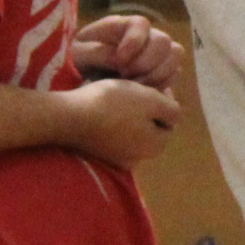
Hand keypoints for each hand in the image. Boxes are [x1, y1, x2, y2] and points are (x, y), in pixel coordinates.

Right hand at [61, 77, 185, 168]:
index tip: (151, 85)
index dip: (164, 102)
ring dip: (130, 116)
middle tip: (136, 90)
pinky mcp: (98, 154)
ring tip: (119, 97)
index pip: (170, 124)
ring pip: (133, 133)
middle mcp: (138, 158)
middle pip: (151, 129)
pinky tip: (104, 109)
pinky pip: (114, 136)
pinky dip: (114, 123)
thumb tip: (175, 116)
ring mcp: (116, 158)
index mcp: (155, 146)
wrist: (70, 116)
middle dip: (147, 111)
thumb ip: (171, 110)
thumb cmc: (114, 104)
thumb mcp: (150, 100)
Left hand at [72, 11, 182, 90]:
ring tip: (136, 86)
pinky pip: (174, 73)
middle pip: (163, 40)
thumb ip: (96, 52)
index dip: (134, 43)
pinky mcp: (162, 69)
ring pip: (175, 54)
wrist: (84, 75)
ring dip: (158, 73)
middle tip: (127, 76)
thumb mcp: (79, 53)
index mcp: (124, 25)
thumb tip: (118, 60)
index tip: (119, 62)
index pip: (141, 24)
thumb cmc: (80, 59)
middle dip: (147, 62)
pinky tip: (144, 92)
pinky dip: (162, 83)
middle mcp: (145, 35)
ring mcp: (157, 52)